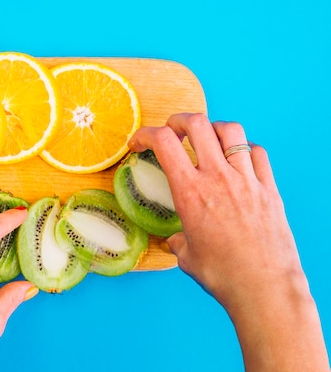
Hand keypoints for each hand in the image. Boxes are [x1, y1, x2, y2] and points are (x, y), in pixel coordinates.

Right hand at [129, 113, 328, 370]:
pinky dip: (243, 148)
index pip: (163, 143)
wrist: (264, 288)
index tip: (138, 142)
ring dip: (213, 128)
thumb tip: (178, 241)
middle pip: (197, 124)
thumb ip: (179, 241)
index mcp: (190, 192)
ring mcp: (246, 180)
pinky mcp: (269, 188)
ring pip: (231, 130)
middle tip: (172, 130)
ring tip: (207, 139)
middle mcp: (217, 178)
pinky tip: (237, 160)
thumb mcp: (187, 256)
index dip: (145, 134)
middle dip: (179, 120)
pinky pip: (257, 152)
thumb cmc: (222, 275)